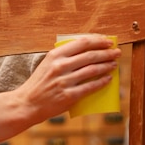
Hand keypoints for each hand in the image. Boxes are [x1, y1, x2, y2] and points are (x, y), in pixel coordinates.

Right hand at [0, 35, 120, 142]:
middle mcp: (60, 66)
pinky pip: (90, 86)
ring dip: (106, 66)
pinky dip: (101, 82)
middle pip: (90, 55)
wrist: (27, 103)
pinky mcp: (69, 96)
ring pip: (92, 70)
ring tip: (114, 64)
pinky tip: (108, 78)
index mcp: (54, 55)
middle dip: (106, 52)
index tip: (108, 40)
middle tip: (116, 51)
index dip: (98, 41)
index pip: (81, 43)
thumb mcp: (47, 64)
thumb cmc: (39, 83)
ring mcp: (65, 81)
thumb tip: (88, 51)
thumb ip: (64, 57)